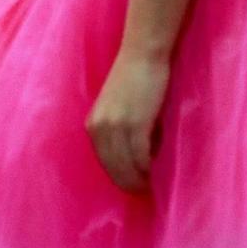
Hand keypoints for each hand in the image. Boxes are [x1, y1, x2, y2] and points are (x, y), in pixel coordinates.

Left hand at [86, 48, 171, 193]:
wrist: (143, 55)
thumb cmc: (134, 79)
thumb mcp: (118, 109)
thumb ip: (120, 132)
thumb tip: (136, 159)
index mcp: (92, 124)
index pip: (103, 161)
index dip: (117, 176)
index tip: (130, 186)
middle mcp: (99, 127)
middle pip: (112, 168)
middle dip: (127, 183)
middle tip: (142, 192)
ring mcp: (116, 126)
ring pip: (126, 166)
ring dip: (138, 179)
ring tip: (149, 186)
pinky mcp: (135, 124)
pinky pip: (141, 156)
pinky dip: (147, 168)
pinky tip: (154, 173)